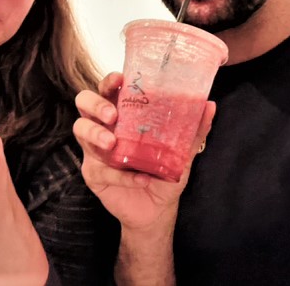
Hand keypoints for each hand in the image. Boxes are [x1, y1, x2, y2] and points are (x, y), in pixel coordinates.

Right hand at [73, 72, 215, 231]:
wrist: (157, 210)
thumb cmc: (165, 174)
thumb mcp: (181, 152)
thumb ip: (193, 129)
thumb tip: (209, 105)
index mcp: (123, 114)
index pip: (109, 89)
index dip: (109, 81)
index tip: (119, 80)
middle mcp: (105, 126)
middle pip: (84, 102)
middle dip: (96, 104)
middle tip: (112, 115)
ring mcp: (95, 149)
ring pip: (80, 129)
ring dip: (95, 133)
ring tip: (112, 144)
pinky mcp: (92, 172)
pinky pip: (99, 167)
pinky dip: (120, 174)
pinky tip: (141, 178)